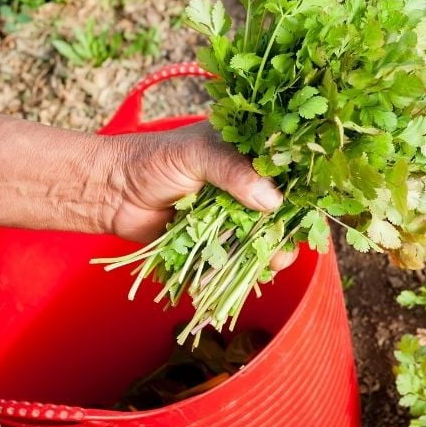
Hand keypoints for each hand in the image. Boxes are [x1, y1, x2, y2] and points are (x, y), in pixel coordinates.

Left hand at [106, 122, 296, 270]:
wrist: (110, 192)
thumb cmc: (152, 159)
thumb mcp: (197, 154)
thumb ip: (234, 173)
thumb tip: (273, 202)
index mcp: (245, 151)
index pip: (284, 167)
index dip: (302, 187)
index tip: (315, 206)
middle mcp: (243, 182)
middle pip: (280, 207)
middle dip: (288, 228)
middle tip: (291, 244)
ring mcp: (229, 212)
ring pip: (261, 235)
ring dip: (270, 251)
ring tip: (274, 264)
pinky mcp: (214, 238)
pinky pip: (236, 254)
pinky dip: (243, 266)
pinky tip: (250, 275)